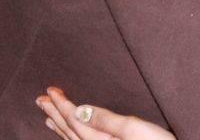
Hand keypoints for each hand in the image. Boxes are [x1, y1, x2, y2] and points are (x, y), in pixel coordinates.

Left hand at [37, 87, 174, 139]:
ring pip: (73, 139)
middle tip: (41, 99)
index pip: (74, 119)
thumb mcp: (135, 128)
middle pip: (70, 130)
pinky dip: (72, 137)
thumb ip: (106, 119)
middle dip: (55, 113)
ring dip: (60, 126)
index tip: (51, 89)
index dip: (62, 103)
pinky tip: (73, 135)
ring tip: (49, 116)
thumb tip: (80, 109)